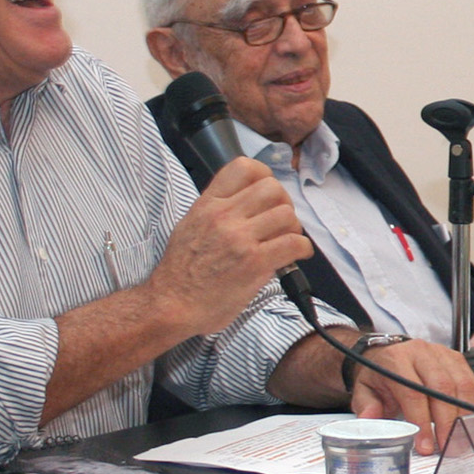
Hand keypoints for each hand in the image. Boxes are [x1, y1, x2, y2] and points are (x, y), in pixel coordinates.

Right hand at [149, 158, 311, 336]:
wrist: (170, 305)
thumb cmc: (181, 273)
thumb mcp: (190, 226)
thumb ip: (216, 211)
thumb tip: (247, 204)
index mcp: (207, 204)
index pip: (243, 167)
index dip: (264, 176)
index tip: (268, 194)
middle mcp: (223, 216)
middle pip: (272, 188)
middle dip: (283, 203)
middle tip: (280, 222)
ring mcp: (239, 238)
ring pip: (286, 214)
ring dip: (293, 228)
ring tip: (285, 242)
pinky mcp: (254, 262)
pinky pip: (294, 243)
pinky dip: (302, 249)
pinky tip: (295, 256)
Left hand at [348, 339, 473, 455]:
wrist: (389, 354)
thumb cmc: (379, 375)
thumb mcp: (364, 390)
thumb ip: (367, 406)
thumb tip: (369, 419)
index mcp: (397, 360)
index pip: (413, 392)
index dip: (422, 422)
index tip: (425, 445)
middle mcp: (422, 353)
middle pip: (442, 388)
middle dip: (447, 422)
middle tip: (447, 447)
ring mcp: (443, 354)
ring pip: (462, 385)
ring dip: (463, 417)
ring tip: (458, 439)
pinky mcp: (458, 359)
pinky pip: (472, 384)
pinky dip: (472, 406)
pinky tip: (466, 424)